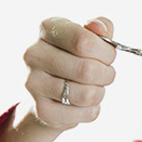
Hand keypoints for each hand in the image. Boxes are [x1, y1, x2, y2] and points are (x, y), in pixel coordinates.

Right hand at [23, 16, 116, 130]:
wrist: (47, 91)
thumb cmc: (73, 58)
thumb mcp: (86, 37)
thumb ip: (99, 29)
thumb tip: (101, 27)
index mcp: (46, 29)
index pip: (84, 41)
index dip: (106, 52)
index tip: (108, 55)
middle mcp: (34, 54)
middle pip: (87, 70)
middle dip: (106, 74)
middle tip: (104, 74)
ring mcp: (33, 83)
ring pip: (87, 94)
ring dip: (100, 92)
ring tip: (93, 87)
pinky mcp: (41, 110)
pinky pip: (85, 113)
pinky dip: (92, 110)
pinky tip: (82, 103)